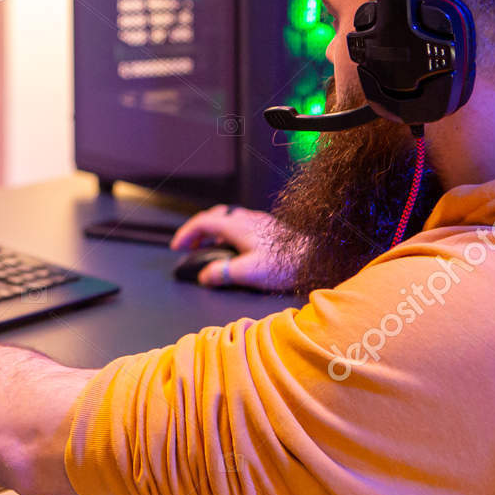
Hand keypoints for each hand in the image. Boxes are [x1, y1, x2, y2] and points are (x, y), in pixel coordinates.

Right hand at [170, 204, 294, 291]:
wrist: (316, 256)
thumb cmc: (285, 264)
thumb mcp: (249, 272)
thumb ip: (223, 274)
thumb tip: (205, 277)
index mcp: (237, 226)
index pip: (202, 223)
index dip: (186, 234)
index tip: (177, 248)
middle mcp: (246, 219)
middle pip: (214, 216)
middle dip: (198, 230)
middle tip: (191, 246)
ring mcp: (259, 222)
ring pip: (228, 219)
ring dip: (214, 232)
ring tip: (211, 249)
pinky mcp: (270, 229)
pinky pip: (241, 225)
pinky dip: (229, 234)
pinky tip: (236, 250)